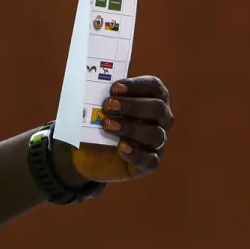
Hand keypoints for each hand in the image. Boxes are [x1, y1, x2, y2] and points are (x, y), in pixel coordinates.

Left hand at [52, 77, 173, 185]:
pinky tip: (121, 148)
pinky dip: (136, 154)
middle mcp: (161, 119)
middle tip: (108, 105)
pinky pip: (150, 160)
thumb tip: (90, 86)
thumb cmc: (98, 122)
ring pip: (154, 134)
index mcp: (153, 98)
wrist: (89, 153)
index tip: (114, 88)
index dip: (137, 85)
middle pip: (157, 108)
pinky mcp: (150, 162)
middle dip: (133, 106)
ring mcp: (157, 142)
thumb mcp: (96, 107)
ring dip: (130, 128)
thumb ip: (98, 96)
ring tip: (107, 125)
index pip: (154, 87)